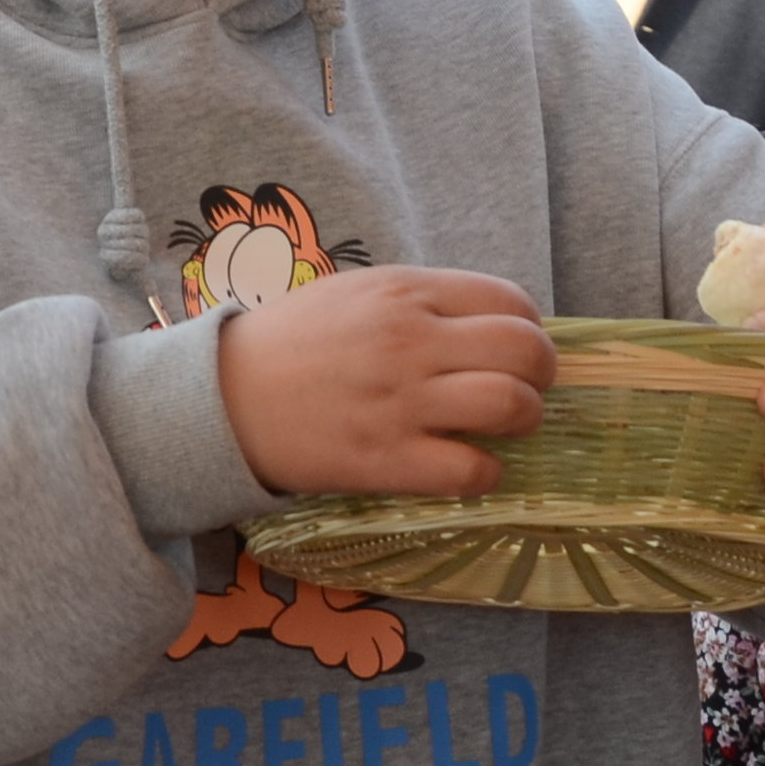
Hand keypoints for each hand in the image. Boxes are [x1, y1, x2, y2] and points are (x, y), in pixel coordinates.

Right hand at [220, 267, 553, 498]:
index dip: (528, 329)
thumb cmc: (293, 342)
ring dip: (523, 420)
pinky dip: (486, 473)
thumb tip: (489, 323)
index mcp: (406, 292)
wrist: (223, 398)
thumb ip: (422, 301)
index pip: (511, 302)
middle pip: (526, 351)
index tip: (515, 349)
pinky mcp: (387, 459)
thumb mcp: (358, 292)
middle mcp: (412, 341)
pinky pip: (472, 470)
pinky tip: (469, 467)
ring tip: (504, 427)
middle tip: (524, 389)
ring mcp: (401, 402)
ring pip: (512, 406)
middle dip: (541, 374)